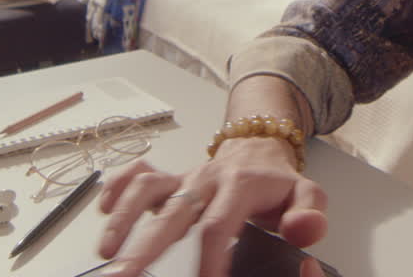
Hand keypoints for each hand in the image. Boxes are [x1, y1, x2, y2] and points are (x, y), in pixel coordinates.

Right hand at [95, 135, 327, 276]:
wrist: (259, 148)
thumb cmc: (277, 183)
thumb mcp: (308, 195)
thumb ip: (309, 213)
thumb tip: (304, 229)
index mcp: (240, 187)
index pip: (218, 225)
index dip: (209, 257)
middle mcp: (206, 180)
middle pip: (172, 212)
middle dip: (146, 246)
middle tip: (126, 274)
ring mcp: (183, 177)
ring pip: (147, 190)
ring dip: (123, 219)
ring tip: (107, 253)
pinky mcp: (168, 177)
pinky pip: (137, 174)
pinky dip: (117, 187)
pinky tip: (103, 209)